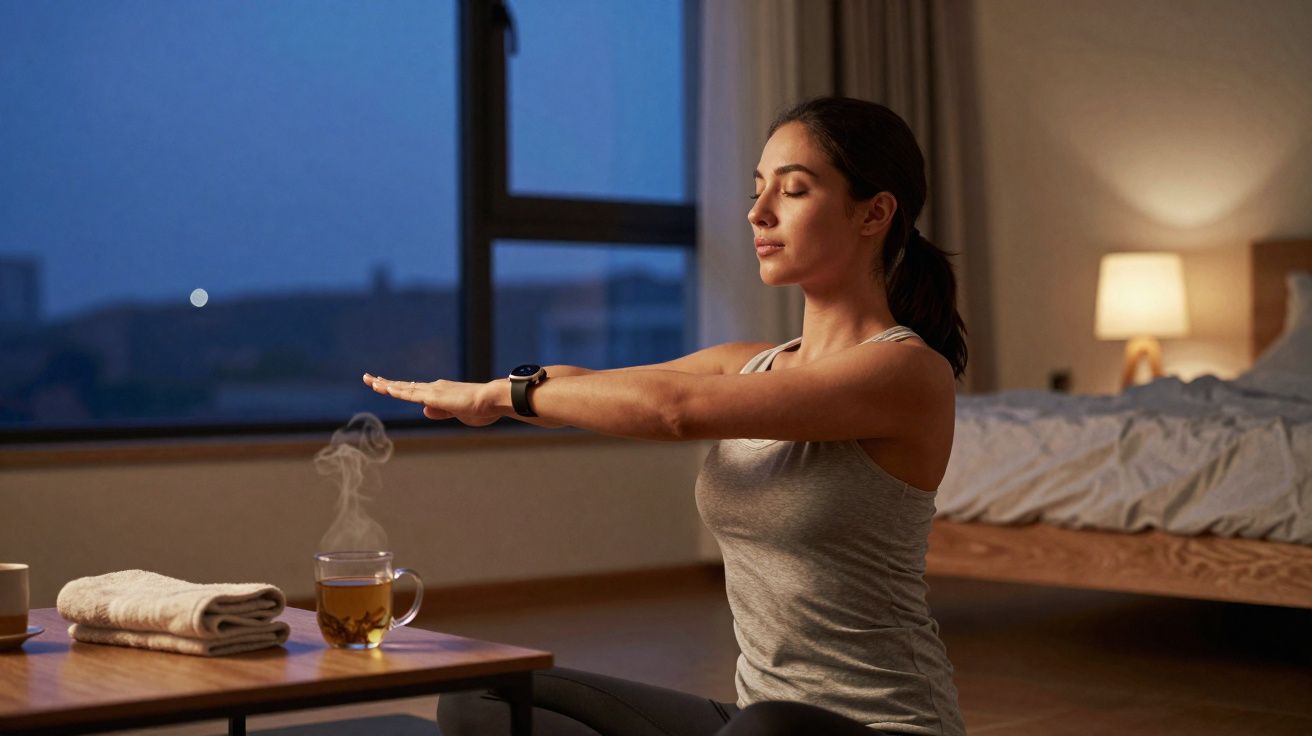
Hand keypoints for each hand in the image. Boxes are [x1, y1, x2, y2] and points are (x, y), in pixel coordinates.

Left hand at [362, 373, 502, 426]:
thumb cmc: (482, 408)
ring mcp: (433, 391)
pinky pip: (411, 394)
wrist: (492, 400)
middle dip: (384, 383)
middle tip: (368, 378)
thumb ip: (442, 412)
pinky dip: (397, 390)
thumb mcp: (458, 413)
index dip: (398, 387)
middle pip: (404, 386)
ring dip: (386, 385)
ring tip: (370, 381)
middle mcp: (433, 388)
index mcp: (439, 393)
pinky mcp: (435, 397)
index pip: (413, 390)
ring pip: (404, 388)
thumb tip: (425, 410)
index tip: (384, 384)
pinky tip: (386, 388)